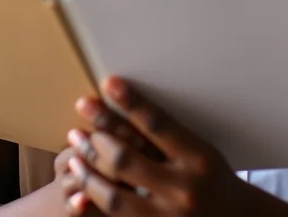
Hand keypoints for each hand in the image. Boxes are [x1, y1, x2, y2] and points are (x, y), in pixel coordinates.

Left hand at [63, 76, 263, 215]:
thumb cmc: (214, 181)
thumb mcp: (202, 152)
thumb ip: (170, 136)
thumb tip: (131, 107)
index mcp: (198, 158)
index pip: (158, 124)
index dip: (131, 102)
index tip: (108, 83)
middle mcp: (183, 189)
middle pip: (127, 158)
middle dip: (97, 135)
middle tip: (82, 114)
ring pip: (113, 194)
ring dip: (88, 170)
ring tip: (73, 153)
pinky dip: (93, 205)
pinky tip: (79, 192)